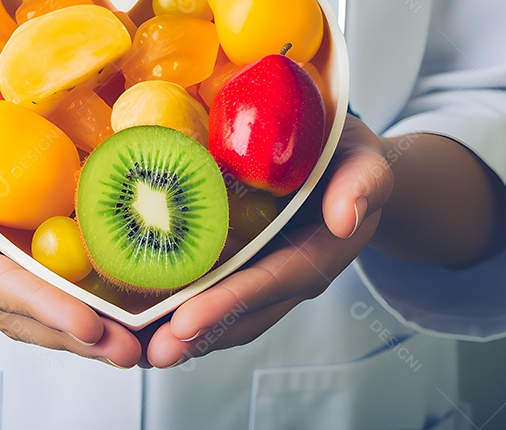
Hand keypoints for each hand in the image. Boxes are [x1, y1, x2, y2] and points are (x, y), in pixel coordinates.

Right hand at [0, 105, 142, 367]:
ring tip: (148, 345)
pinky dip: (106, 302)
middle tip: (131, 349)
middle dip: (81, 335)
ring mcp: (13, 270)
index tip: (84, 322)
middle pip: (34, 315)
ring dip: (99, 333)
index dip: (40, 304)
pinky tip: (147, 311)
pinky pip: (71, 286)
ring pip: (55, 312)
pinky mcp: (38, 258)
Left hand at [144, 114, 393, 367]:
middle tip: (155, 349)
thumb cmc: (348, 155)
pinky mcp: (242, 266)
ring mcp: (265, 274)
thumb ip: (364, 183)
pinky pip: (213, 292)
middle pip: (245, 311)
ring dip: (186, 333)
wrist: (344, 163)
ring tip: (141, 348)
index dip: (232, 301)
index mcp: (321, 252)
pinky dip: (180, 309)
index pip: (274, 280)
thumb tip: (345, 217)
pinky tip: (143, 318)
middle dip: (200, 332)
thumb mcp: (364, 159)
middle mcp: (290, 273)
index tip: (188, 320)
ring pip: (227, 313)